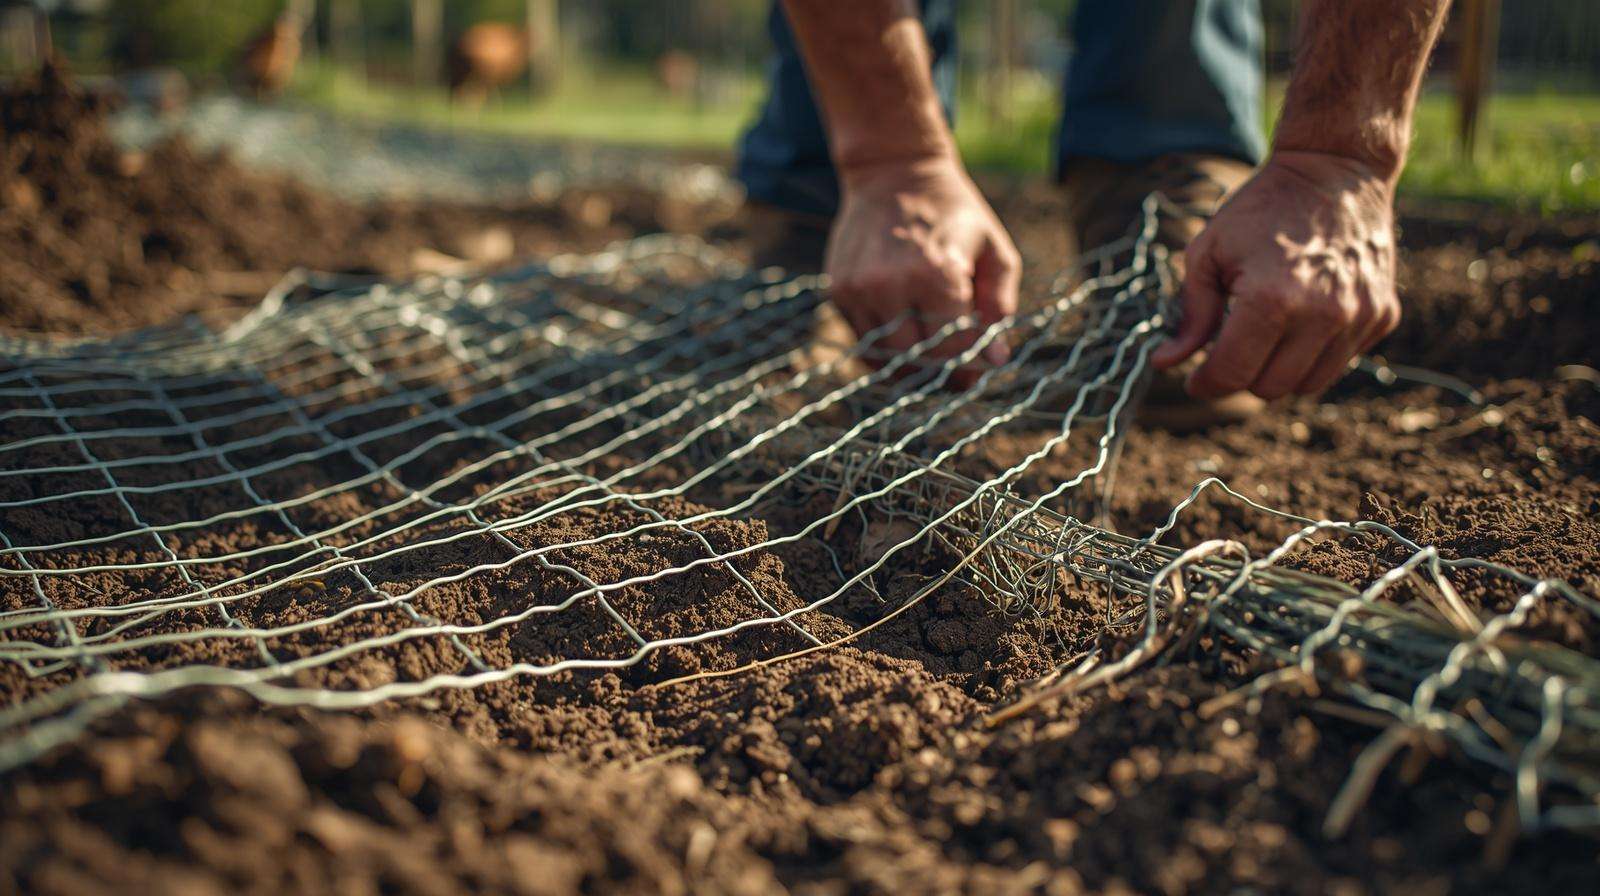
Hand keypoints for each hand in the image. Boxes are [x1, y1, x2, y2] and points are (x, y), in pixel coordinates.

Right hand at [827, 156, 1020, 387]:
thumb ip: (999, 305)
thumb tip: (995, 360)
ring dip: (911, 367)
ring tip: (932, 361)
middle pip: (917, 359)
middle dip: (940, 372)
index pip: (953, 347)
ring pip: (886, 357)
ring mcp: (859, 289)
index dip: (969, 366)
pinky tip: (906, 340)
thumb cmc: (953, 213)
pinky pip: (863, 342)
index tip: (980, 370)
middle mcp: (891, 284)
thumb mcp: (994, 250)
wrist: (893, 173)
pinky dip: (885, 351)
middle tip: (957, 375)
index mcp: (937, 273)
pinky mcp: (839, 290)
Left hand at [1153, 151, 1400, 399]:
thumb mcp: (1209, 252)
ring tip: (1266, 333)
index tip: (1195, 378)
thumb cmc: (1262, 209)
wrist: (1335, 171)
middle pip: (1269, 387)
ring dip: (1279, 370)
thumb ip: (1191, 314)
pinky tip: (1303, 319)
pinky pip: (1340, 361)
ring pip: (1307, 385)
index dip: (1206, 383)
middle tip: (1231, 346)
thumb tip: (1165, 364)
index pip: (1232, 374)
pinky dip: (1316, 354)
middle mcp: (1322, 315)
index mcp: (1271, 299)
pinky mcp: (1383, 315)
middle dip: (1242, 375)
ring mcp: (1359, 317)